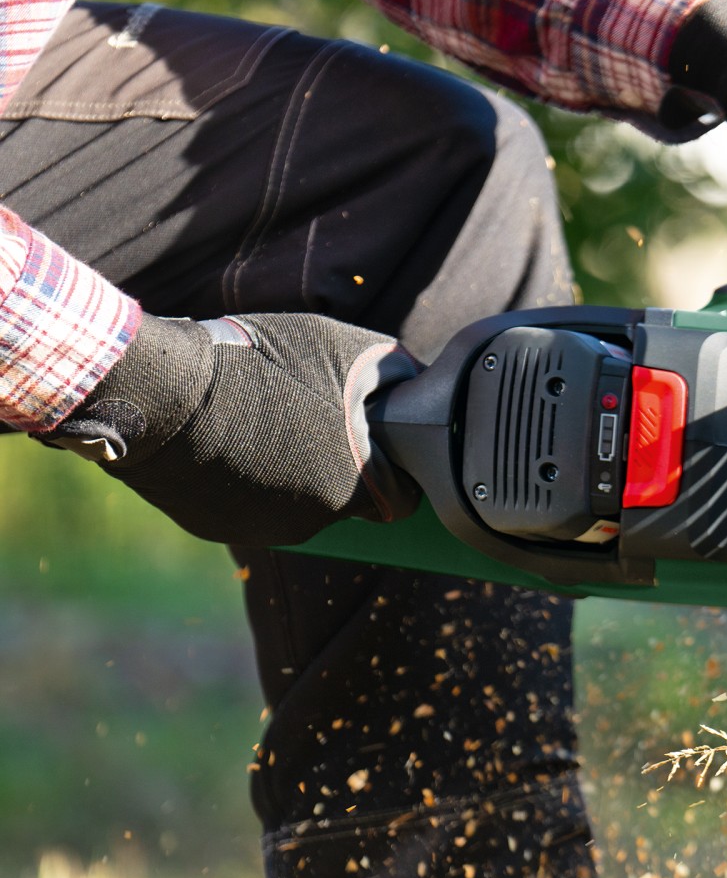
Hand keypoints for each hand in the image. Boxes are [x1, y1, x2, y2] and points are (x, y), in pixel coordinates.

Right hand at [45, 312, 420, 545]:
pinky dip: (247, 482)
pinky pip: (249, 506)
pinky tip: (231, 443)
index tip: (378, 446)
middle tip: (312, 423)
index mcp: (354, 487)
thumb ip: (388, 376)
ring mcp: (262, 530)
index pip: (398, 498)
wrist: (159, 393)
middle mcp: (314, 522)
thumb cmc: (258, 364)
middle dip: (338, 466)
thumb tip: (415, 386)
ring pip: (296, 505)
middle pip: (344, 499)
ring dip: (291, 474)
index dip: (392, 469)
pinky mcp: (218, 529)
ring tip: (267, 426)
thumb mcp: (341, 348)